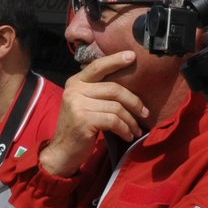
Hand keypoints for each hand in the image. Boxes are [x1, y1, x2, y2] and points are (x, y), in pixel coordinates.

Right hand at [40, 51, 148, 176]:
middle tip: (144, 113)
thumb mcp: (85, 104)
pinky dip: (125, 129)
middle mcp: (74, 90)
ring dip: (131, 121)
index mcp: (75, 82)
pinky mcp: (83, 120)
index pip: (98, 66)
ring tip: (136, 130)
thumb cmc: (80, 128)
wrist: (63, 152)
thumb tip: (129, 85)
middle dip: (134, 102)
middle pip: (114, 89)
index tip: (132, 56)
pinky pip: (113, 120)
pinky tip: (128, 136)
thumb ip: (98, 92)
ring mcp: (77, 104)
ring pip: (116, 107)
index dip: (116, 60)